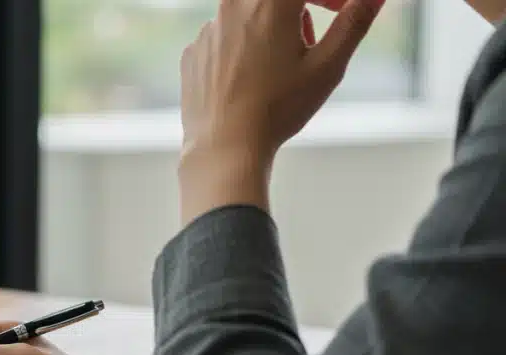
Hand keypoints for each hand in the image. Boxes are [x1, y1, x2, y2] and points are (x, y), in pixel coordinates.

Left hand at [178, 0, 383, 222]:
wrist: (224, 147)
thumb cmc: (279, 108)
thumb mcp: (328, 65)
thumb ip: (354, 23)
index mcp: (270, 2)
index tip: (341, 10)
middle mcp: (234, 5)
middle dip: (300, 11)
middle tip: (307, 43)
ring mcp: (208, 29)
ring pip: (249, 15)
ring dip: (270, 30)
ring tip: (280, 70)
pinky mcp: (192, 52)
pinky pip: (224, 38)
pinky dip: (241, 50)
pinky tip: (250, 83)